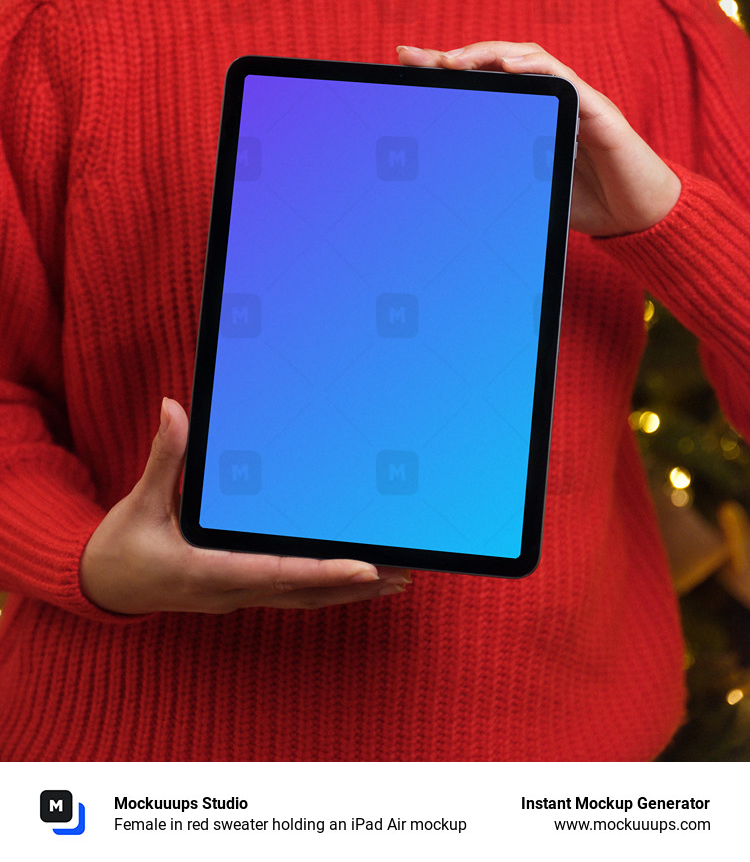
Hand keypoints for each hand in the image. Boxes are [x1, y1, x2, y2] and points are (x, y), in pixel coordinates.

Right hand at [79, 398, 409, 613]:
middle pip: (303, 592)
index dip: (322, 571)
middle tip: (403, 571)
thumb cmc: (121, 546)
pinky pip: (292, 595)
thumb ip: (164, 456)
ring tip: (397, 579)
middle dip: (354, 584)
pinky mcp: (239, 593)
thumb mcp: (139, 501)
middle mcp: (228, 591)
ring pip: (304, 599)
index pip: (274, 573)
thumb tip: (171, 407)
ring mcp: (236, 597)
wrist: (103, 587)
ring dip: (350, 591)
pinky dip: (327, 589)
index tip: (364, 567)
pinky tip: (355, 581)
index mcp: (205, 572)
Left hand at [396, 42, 680, 236]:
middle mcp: (549, 98)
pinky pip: (565, 79)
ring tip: (454, 58)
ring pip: (528, 59)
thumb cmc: (586, 201)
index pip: (483, 81)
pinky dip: (536, 68)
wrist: (637, 215)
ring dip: (488, 53)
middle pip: (498, 62)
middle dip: (455, 56)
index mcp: (529, 114)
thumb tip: (441, 188)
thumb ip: (495, 177)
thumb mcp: (526, 188)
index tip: (406, 64)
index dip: (447, 70)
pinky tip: (509, 67)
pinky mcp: (598, 109)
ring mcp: (574, 98)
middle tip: (415, 58)